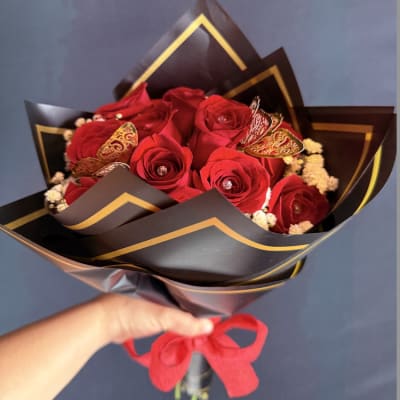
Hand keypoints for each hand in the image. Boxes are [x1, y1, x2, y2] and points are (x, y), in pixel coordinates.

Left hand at [96, 294, 213, 343]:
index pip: (189, 284)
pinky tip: (178, 324)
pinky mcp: (145, 308)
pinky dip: (172, 319)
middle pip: (183, 294)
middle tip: (208, 316)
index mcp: (163, 278)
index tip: (214, 306)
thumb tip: (206, 327)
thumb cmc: (127, 311)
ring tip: (196, 321)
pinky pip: (165, 312)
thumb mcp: (161, 316)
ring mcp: (151, 296)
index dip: (201, 295)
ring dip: (182, 313)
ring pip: (174, 303)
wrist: (102, 323)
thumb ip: (184, 321)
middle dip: (193, 304)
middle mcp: (158, 283)